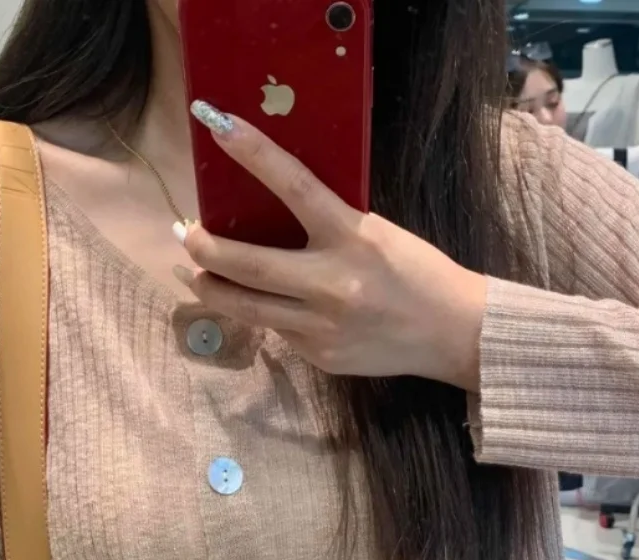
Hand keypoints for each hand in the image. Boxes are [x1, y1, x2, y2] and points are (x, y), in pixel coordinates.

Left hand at [175, 103, 486, 391]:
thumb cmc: (415, 272)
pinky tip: (269, 306)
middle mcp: (332, 284)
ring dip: (212, 287)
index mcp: (352, 238)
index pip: (295, 186)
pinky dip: (266, 314)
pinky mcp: (319, 356)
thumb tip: (270, 219)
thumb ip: (327, 227)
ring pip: (247, 308)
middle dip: (204, 249)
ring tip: (197, 273)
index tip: (216, 124)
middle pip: (247, 266)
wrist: (451, 332)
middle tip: (186, 234)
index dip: (253, 153)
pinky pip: (278, 331)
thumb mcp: (375, 234)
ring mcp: (322, 327)